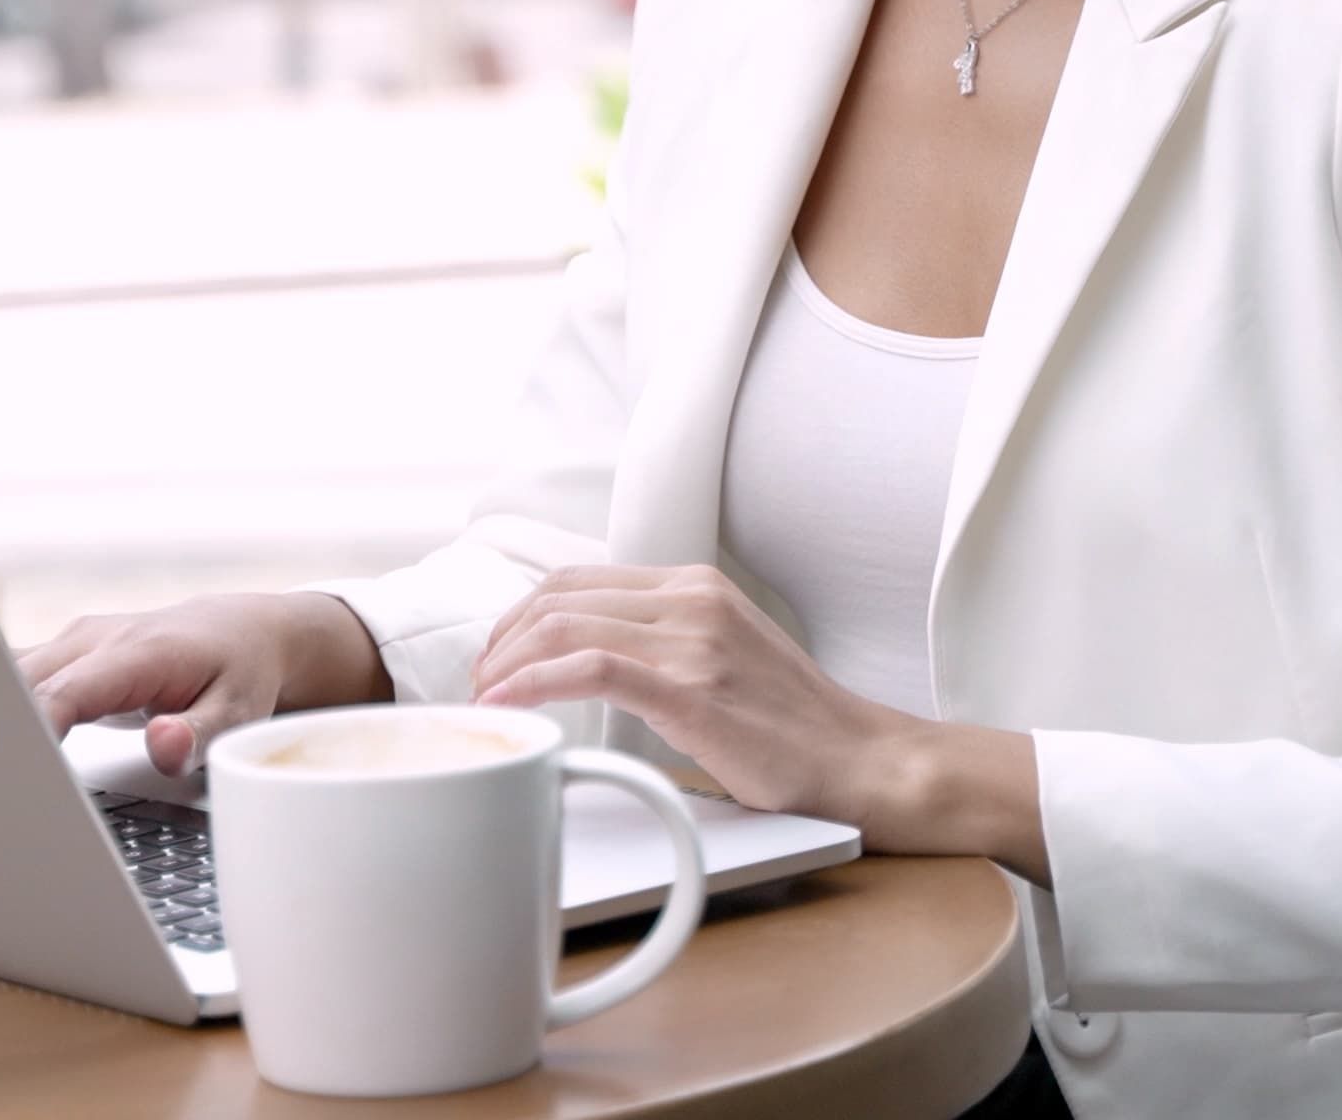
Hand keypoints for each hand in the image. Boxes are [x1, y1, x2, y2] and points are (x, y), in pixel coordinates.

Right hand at [16, 591, 389, 775]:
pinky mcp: (63, 655)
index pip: (64, 691)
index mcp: (136, 653)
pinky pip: (15, 675)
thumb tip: (163, 747)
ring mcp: (73, 643)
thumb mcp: (237, 710)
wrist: (241, 632)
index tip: (16, 773)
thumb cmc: (239, 673)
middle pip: (20, 683)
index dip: (31, 731)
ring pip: (8, 675)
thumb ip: (198, 734)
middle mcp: (95, 640)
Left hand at [468, 564, 1044, 876]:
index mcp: (697, 586)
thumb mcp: (726, 657)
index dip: (521, 616)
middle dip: (502, 638)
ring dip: (506, 662)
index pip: (579, 579)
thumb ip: (666, 644)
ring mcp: (693, 641)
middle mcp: (692, 600)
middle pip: (559, 596)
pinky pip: (590, 666)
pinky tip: (507, 703)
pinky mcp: (691, 689)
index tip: (496, 656)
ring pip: (565, 624)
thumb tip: (586, 661)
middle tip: (480, 682)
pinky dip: (535, 681)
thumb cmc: (793, 728)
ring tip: (484, 697)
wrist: (862, 761)